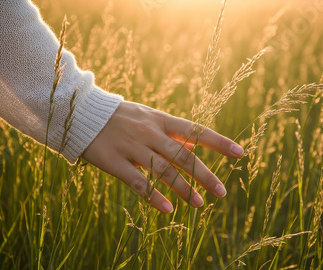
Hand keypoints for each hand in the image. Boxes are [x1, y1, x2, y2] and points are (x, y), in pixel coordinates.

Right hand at [82, 101, 243, 212]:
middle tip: (221, 192)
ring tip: (199, 204)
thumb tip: (194, 144)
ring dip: (184, 189)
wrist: (82, 113)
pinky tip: (168, 209)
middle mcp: (149, 132)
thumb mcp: (147, 116)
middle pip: (183, 155)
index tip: (240, 153)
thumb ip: (169, 130)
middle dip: (204, 175)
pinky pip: (138, 182)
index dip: (218, 142)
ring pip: (164, 171)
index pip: (195, 131)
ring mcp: (132, 147)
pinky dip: (154, 196)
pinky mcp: (115, 162)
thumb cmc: (119, 116)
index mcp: (160, 119)